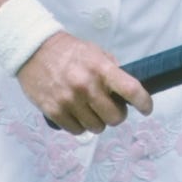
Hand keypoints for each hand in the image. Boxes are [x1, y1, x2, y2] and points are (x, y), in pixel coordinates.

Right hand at [18, 32, 152, 134]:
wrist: (34, 51)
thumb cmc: (69, 51)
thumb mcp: (95, 52)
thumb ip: (111, 69)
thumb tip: (125, 89)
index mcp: (101, 68)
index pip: (130, 89)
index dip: (143, 102)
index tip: (147, 108)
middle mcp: (86, 86)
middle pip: (114, 117)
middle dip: (116, 115)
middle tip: (111, 108)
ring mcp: (69, 100)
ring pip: (96, 127)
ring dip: (97, 122)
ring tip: (91, 110)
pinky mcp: (54, 111)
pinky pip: (76, 131)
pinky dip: (80, 125)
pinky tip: (77, 114)